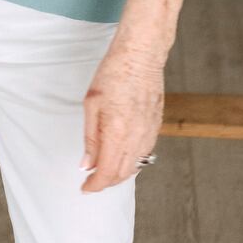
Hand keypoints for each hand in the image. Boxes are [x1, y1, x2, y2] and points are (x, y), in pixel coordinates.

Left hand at [81, 42, 163, 192]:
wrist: (141, 54)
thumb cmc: (114, 73)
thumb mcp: (91, 104)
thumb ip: (90, 138)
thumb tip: (87, 164)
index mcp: (118, 132)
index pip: (107, 172)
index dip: (95, 185)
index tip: (85, 188)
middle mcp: (137, 137)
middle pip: (123, 174)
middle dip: (106, 182)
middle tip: (92, 180)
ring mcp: (149, 132)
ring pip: (136, 166)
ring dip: (120, 173)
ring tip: (105, 170)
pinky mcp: (156, 125)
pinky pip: (145, 152)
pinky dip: (133, 161)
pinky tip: (123, 155)